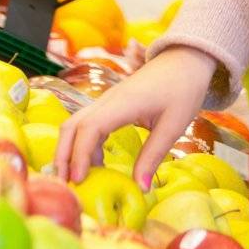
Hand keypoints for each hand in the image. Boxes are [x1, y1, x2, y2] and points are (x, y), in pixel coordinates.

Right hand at [54, 47, 216, 187]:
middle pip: (71, 126)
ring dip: (70, 151)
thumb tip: (140, 188)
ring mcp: (106, 101)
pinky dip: (84, 145)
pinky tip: (95, 165)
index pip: (90, 128)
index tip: (79, 179)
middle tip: (67, 185)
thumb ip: (154, 155)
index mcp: (123, 103)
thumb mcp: (173, 125)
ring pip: (75, 125)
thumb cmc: (183, 88)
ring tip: (78, 180)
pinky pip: (88, 124)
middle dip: (63, 156)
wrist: (185, 60)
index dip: (79, 155)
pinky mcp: (109, 105)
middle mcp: (107, 100)